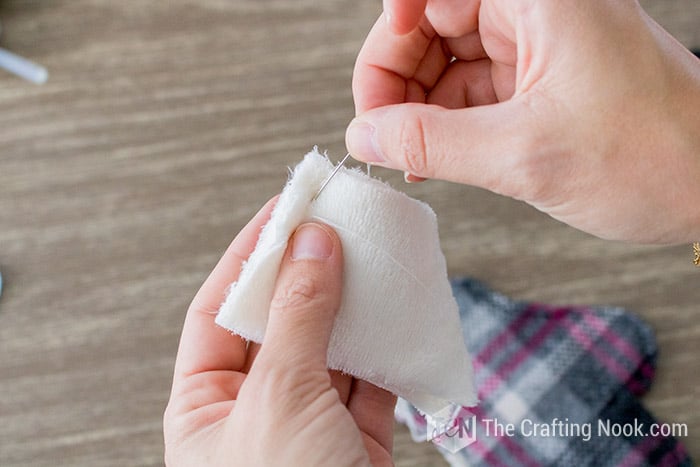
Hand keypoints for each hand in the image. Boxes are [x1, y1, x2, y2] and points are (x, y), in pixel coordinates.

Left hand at [164, 198, 395, 466]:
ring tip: (370, 258)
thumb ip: (297, 317)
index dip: (249, 257)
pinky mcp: (355, 439)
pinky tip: (396, 312)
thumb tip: (311, 244)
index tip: (283, 211)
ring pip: (329, 349)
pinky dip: (386, 346)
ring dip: (353, 307)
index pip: (218, 313)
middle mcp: (253, 413)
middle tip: (332, 224)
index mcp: (204, 410)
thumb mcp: (280, 398)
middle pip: (278, 324)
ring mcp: (307, 424)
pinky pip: (370, 379)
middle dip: (306, 275)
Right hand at [346, 0, 699, 242]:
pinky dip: (444, 125)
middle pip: (430, 26)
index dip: (393, 29)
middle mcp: (535, 11)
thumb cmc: (652, 156)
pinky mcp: (537, 83)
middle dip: (397, 81)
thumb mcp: (525, 154)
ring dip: (418, 110)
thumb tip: (365, 135)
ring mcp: (536, 47)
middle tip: (381, 134)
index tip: (378, 88)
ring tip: (409, 155)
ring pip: (445, 63)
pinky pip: (469, 92)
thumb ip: (432, 142)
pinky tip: (432, 158)